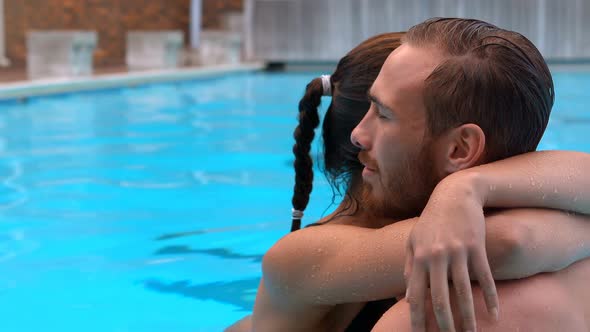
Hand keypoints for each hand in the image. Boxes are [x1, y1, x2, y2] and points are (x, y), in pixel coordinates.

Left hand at [404, 182, 498, 331]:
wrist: (456, 194)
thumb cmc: (432, 218)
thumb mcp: (414, 238)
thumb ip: (409, 264)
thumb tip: (406, 291)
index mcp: (419, 257)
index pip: (416, 294)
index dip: (417, 317)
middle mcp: (437, 257)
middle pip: (440, 298)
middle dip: (444, 324)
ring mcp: (458, 252)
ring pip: (464, 292)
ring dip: (468, 316)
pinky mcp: (477, 248)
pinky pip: (485, 277)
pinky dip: (491, 297)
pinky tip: (496, 315)